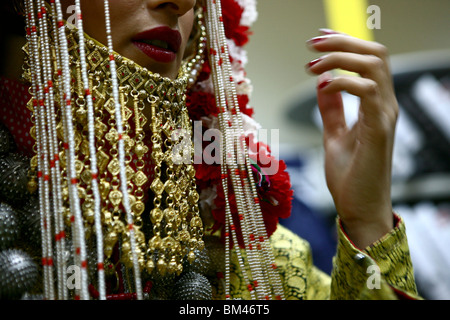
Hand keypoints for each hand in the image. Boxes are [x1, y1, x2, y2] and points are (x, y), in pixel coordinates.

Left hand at [305, 29, 397, 248]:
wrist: (359, 210)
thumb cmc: (349, 177)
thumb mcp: (334, 135)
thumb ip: (332, 110)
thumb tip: (322, 84)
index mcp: (375, 107)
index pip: (369, 61)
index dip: (346, 44)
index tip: (318, 41)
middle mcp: (385, 107)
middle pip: (375, 54)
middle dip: (343, 41)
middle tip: (312, 44)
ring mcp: (385, 117)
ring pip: (374, 65)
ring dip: (340, 58)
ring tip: (312, 65)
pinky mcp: (379, 131)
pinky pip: (368, 92)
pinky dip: (343, 82)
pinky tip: (322, 87)